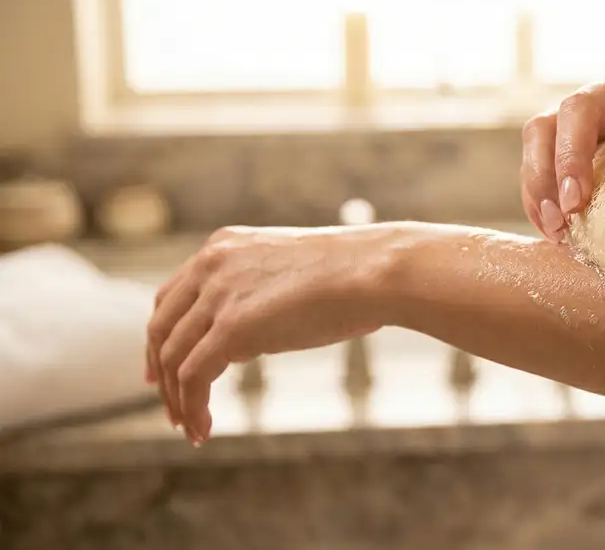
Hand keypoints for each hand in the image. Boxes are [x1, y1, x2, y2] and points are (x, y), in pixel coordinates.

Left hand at [146, 225, 391, 444]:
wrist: (374, 271)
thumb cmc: (353, 274)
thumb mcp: (289, 274)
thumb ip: (257, 296)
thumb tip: (244, 338)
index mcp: (223, 246)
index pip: (171, 296)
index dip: (161, 337)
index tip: (161, 369)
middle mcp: (210, 265)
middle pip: (161, 328)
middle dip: (159, 372)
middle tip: (169, 405)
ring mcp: (218, 295)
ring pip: (172, 358)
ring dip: (177, 399)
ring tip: (191, 428)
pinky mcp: (232, 328)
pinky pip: (192, 377)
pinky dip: (192, 407)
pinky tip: (204, 429)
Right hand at [520, 58, 604, 241]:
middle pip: (580, 106)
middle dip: (572, 156)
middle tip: (577, 205)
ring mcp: (587, 110)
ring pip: (543, 127)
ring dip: (541, 177)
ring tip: (556, 224)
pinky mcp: (565, 136)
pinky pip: (537, 158)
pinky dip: (537, 195)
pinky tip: (550, 230)